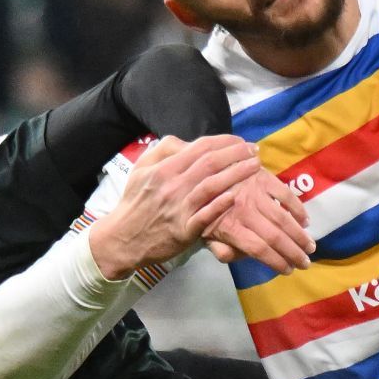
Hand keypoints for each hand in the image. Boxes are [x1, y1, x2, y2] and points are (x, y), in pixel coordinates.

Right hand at [89, 135, 258, 279]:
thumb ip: (163, 151)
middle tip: (254, 151)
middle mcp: (172, 185)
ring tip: (255, 167)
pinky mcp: (184, 230)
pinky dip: (220, 205)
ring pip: (212, 186)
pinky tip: (235, 196)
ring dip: (236, 174)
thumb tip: (186, 142)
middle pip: (210, 163)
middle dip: (237, 154)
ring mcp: (179, 208)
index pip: (200, 147)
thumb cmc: (135, 203)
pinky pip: (205, 215)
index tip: (240, 140)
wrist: (123, 239)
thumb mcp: (141, 169)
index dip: (224, 141)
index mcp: (164, 168)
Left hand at [206, 168, 313, 273]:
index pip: (258, 249)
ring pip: (283, 218)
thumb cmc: (204, 207)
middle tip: (305, 263)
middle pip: (275, 237)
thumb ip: (221, 250)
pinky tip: (305, 221)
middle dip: (293, 253)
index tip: (288, 271)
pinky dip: (298, 209)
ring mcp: (255, 193)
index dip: (276, 262)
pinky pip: (286, 194)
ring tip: (310, 247)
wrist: (202, 172)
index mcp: (229, 227)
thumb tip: (241, 258)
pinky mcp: (262, 178)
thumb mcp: (204, 234)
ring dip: (300, 235)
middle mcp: (244, 211)